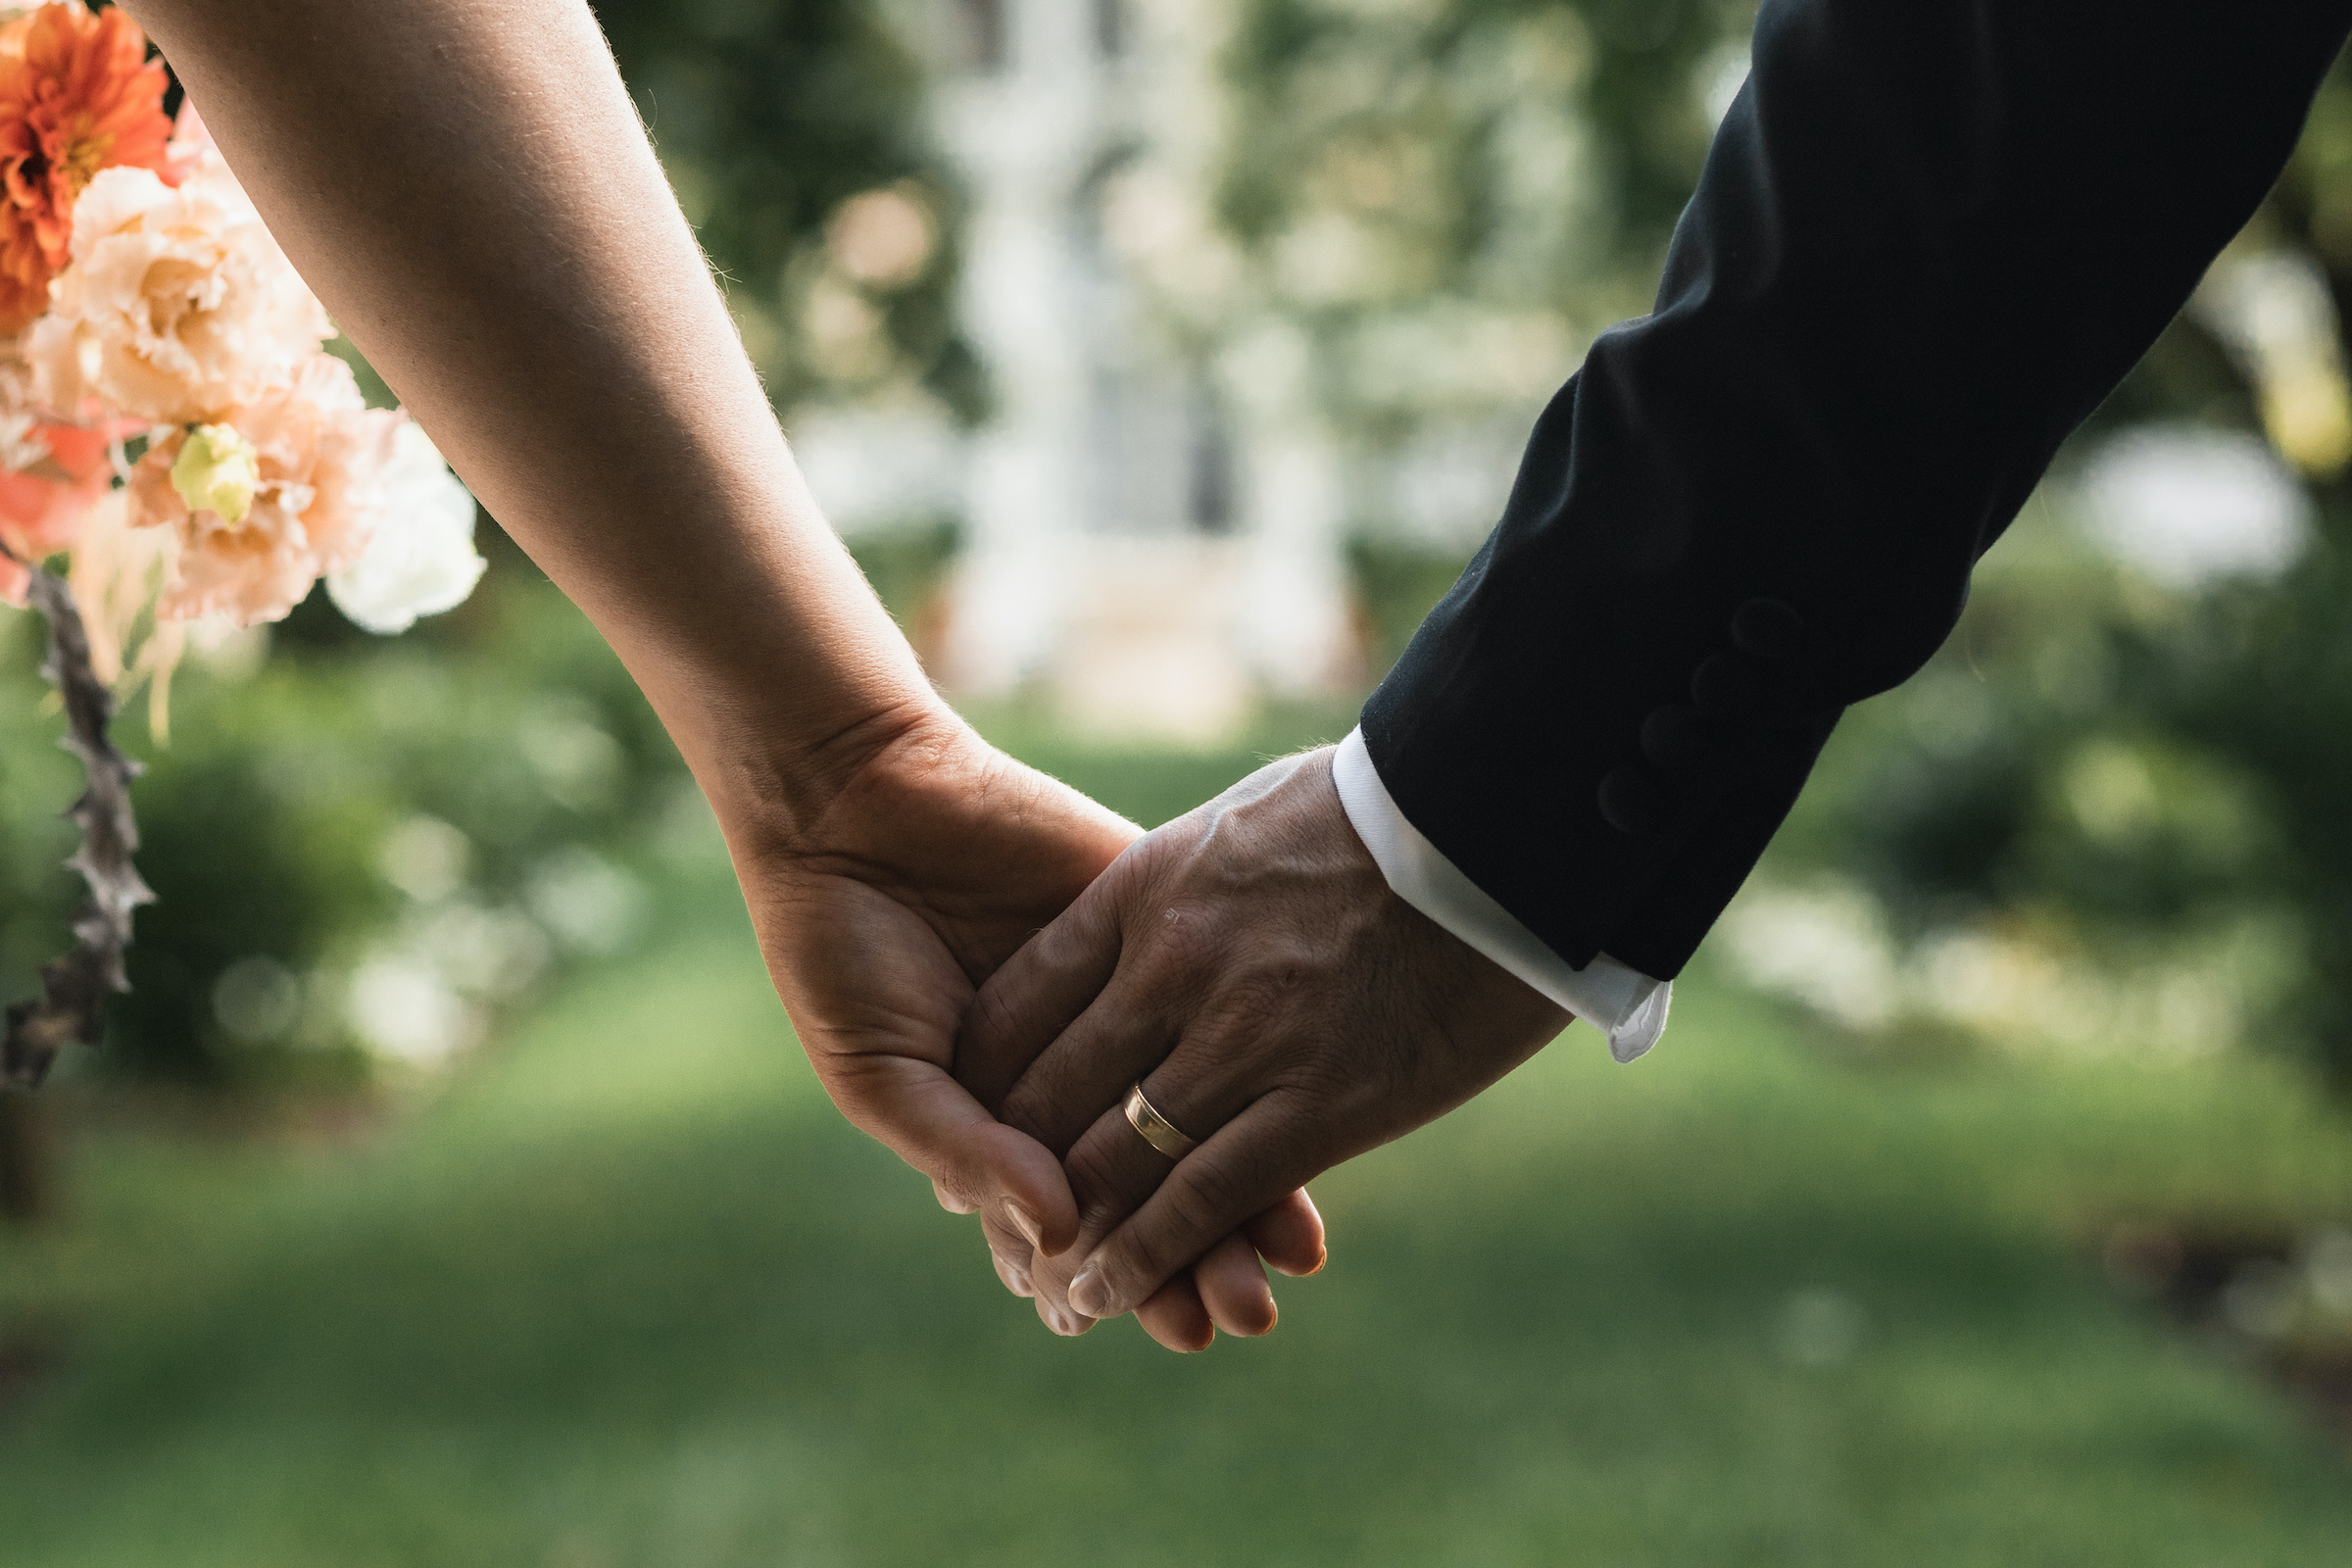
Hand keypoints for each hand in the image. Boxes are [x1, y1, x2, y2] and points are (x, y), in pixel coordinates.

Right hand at [726, 706, 1324, 1349]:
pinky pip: (1216, 1010)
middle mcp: (1075, 1076)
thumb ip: (970, 1151)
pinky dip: (1255, 1070)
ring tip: (1288, 1259)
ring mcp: (1121, 1004)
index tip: (1178, 1328)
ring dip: (1245, 1186)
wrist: (856, 799)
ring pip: (1199, 1111)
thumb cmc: (840, 946)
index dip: (1131, 1278)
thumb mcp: (883, 1070)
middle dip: (1204, 1254)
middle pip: (1157, 1183)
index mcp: (1003, 1124)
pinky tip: (1293, 1120)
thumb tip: (1054, 1233)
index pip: (1084, 1221)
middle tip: (1246, 1314)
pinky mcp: (1152, 926)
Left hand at [958, 746, 1567, 1327]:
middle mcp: (1172, 966)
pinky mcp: (1320, 1102)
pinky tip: (1107, 1294)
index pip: (1021, 999)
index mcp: (1148, 888)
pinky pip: (1200, 1199)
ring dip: (1067, 1233)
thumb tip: (1167, 903)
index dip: (985, 1072)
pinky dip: (1143, 1258)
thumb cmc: (1390, 807)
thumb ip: (1190, 878)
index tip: (975, 1115)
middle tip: (994, 1225)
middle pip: (1048, 1091)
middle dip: (1011, 1167)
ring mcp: (1242, 1038)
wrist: (1504, 816)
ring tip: (1042, 1282)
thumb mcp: (1249, 818)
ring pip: (1110, 1160)